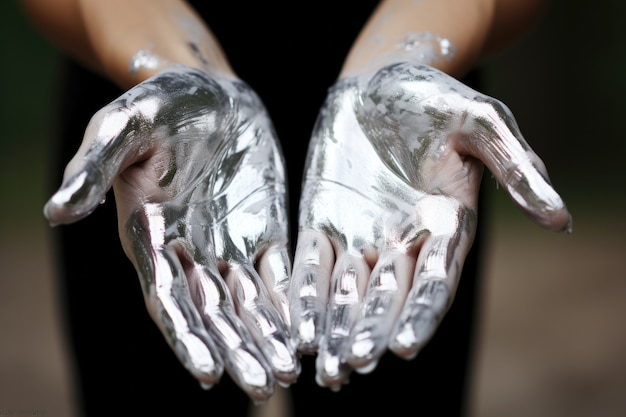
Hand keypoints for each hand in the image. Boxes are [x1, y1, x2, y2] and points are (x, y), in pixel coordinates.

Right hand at [44, 66, 299, 401]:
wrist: (207, 90)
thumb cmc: (158, 104)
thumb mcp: (121, 127)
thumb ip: (92, 170)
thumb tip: (56, 212)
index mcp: (150, 238)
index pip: (169, 300)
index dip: (187, 337)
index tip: (208, 374)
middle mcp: (189, 253)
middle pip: (215, 314)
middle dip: (238, 351)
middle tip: (265, 388)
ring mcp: (229, 245)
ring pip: (250, 304)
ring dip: (269, 339)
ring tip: (291, 373)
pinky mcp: (263, 232)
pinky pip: (280, 274)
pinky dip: (292, 304)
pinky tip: (308, 330)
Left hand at [289, 62, 570, 389]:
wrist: (384, 81)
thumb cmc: (438, 98)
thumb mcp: (483, 123)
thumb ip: (517, 169)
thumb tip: (560, 219)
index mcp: (445, 227)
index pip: (434, 281)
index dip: (419, 313)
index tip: (401, 346)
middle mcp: (403, 242)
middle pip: (385, 297)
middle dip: (368, 332)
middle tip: (350, 367)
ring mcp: (360, 234)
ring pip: (346, 292)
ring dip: (334, 329)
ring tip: (322, 368)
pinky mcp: (323, 220)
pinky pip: (311, 264)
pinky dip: (304, 294)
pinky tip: (293, 325)